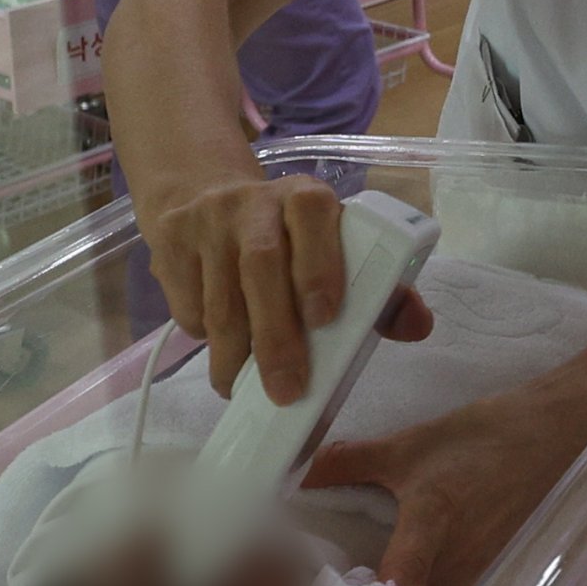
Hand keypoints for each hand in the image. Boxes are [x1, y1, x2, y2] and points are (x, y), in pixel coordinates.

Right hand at [134, 172, 436, 401]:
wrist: (205, 194)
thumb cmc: (289, 238)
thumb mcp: (335, 246)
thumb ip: (381, 288)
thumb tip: (418, 327)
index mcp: (306, 198)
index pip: (313, 217)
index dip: (318, 265)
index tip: (325, 318)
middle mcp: (253, 203)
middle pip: (261, 269)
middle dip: (275, 338)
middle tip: (287, 390)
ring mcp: (205, 221)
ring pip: (219, 300)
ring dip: (234, 356)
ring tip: (245, 390)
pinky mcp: (168, 244)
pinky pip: (187, 306)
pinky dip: (205, 339)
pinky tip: (221, 350)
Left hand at [304, 372, 586, 585]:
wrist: (552, 432)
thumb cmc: (483, 436)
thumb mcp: (410, 443)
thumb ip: (351, 461)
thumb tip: (300, 476)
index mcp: (432, 524)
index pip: (406, 583)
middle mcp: (458, 559)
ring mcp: (480, 567)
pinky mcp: (493, 566)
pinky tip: (423, 572)